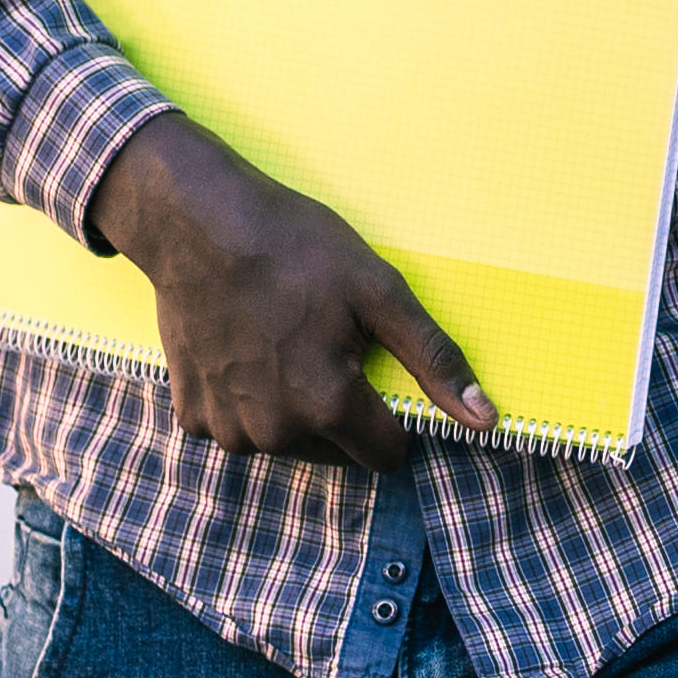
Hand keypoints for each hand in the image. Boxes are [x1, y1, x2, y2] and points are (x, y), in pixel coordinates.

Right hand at [87, 113, 487, 467]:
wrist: (196, 223)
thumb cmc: (294, 248)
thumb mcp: (380, 292)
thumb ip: (434, 361)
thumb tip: (485, 420)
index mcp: (328, 405)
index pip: (387, 454)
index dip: (394, 420)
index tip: (377, 376)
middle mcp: (275, 432)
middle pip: (338, 451)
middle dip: (342, 412)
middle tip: (325, 345)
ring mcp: (228, 429)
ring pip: (287, 442)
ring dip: (293, 409)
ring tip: (282, 344)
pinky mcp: (192, 416)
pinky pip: (238, 427)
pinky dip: (246, 401)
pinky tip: (243, 352)